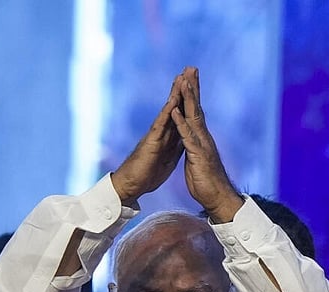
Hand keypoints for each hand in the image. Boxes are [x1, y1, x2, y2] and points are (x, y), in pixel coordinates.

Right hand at [110, 74, 184, 205]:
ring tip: (181, 76)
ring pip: (168, 110)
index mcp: (169, 135)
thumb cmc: (147, 174)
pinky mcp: (151, 142)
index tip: (196, 81)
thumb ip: (175, 145)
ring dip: (174, 94)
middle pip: (175, 105)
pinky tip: (172, 101)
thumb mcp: (168, 158)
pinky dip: (167, 113)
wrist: (132, 185)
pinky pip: (160, 125)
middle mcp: (162, 131)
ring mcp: (156, 135)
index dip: (189, 97)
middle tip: (190, 68)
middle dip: (183, 87)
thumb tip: (184, 138)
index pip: (181, 112)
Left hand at [170, 67, 243, 222]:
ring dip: (188, 99)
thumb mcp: (197, 159)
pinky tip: (174, 111)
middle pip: (197, 107)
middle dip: (193, 87)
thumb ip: (195, 147)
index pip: (195, 111)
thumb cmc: (206, 181)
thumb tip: (193, 140)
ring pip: (193, 117)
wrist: (216, 197)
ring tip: (183, 81)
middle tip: (190, 67)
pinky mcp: (197, 155)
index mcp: (200, 137)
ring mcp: (201, 144)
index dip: (192, 94)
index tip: (188, 77)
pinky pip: (187, 136)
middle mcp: (203, 137)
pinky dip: (180, 123)